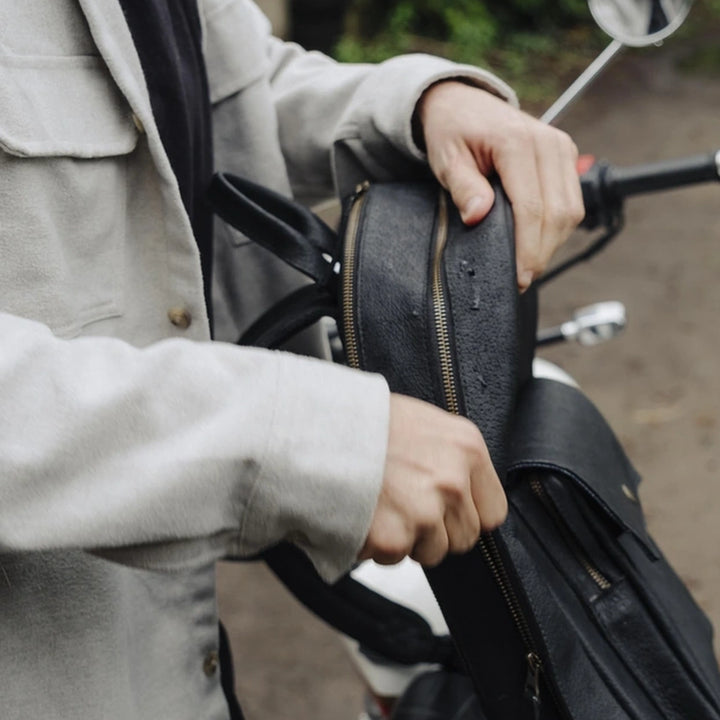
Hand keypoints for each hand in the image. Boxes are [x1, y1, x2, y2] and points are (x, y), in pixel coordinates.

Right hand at [359, 394, 506, 566]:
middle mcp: (453, 482)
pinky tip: (362, 514)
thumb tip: (463, 490)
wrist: (316, 428)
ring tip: (379, 506)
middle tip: (403, 505)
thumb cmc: (364, 420)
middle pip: (463, 537)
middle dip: (436, 530)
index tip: (446, 510)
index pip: (493, 512)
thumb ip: (450, 457)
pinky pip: (394, 559)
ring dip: (407, 539)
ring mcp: (425, 512)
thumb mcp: (423, 422)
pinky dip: (375, 545)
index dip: (466, 514)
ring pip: (431, 552)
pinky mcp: (393, 538)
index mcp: (466, 449)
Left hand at [417, 81, 584, 290]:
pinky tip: (537, 244)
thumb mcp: (446, 159)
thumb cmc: (453, 132)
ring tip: (527, 266)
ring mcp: (561, 149)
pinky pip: (572, 202)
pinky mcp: (565, 157)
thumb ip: (463, 187)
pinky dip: (558, 228)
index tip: (519, 276)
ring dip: (552, 244)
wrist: (463, 104)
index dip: (527, 248)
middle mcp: (548, 143)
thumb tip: (478, 216)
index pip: (531, 208)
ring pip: (572, 211)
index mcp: (517, 143)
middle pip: (558, 213)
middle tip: (521, 280)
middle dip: (541, 252)